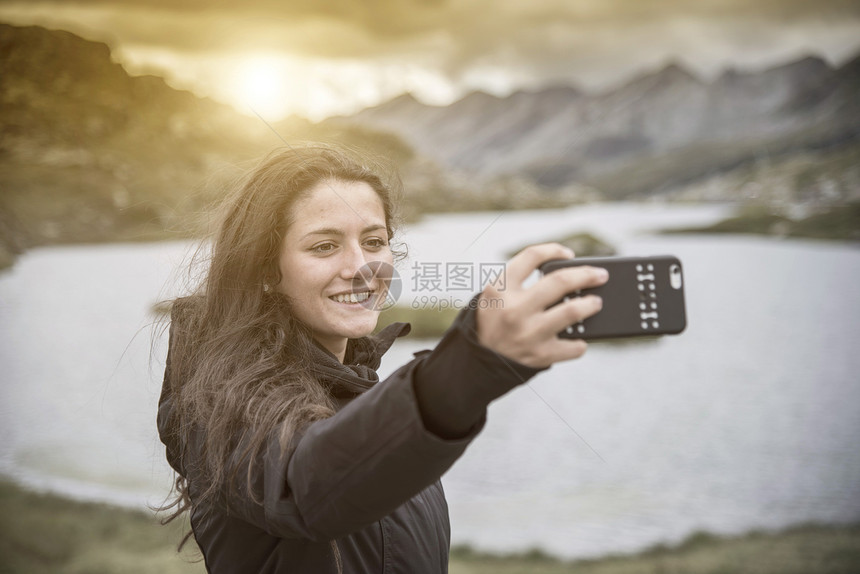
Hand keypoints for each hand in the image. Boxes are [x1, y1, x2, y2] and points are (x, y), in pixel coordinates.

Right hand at [476, 243, 608, 367]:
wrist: (478, 363)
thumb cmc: (494, 322)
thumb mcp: (494, 296)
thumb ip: (519, 280)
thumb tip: (565, 272)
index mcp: (500, 289)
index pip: (531, 256)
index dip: (554, 250)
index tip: (569, 254)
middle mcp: (514, 309)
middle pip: (560, 281)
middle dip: (587, 275)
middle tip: (601, 275)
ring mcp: (528, 333)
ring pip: (572, 311)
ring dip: (590, 305)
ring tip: (596, 303)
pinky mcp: (540, 355)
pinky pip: (572, 347)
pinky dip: (580, 343)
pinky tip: (579, 340)